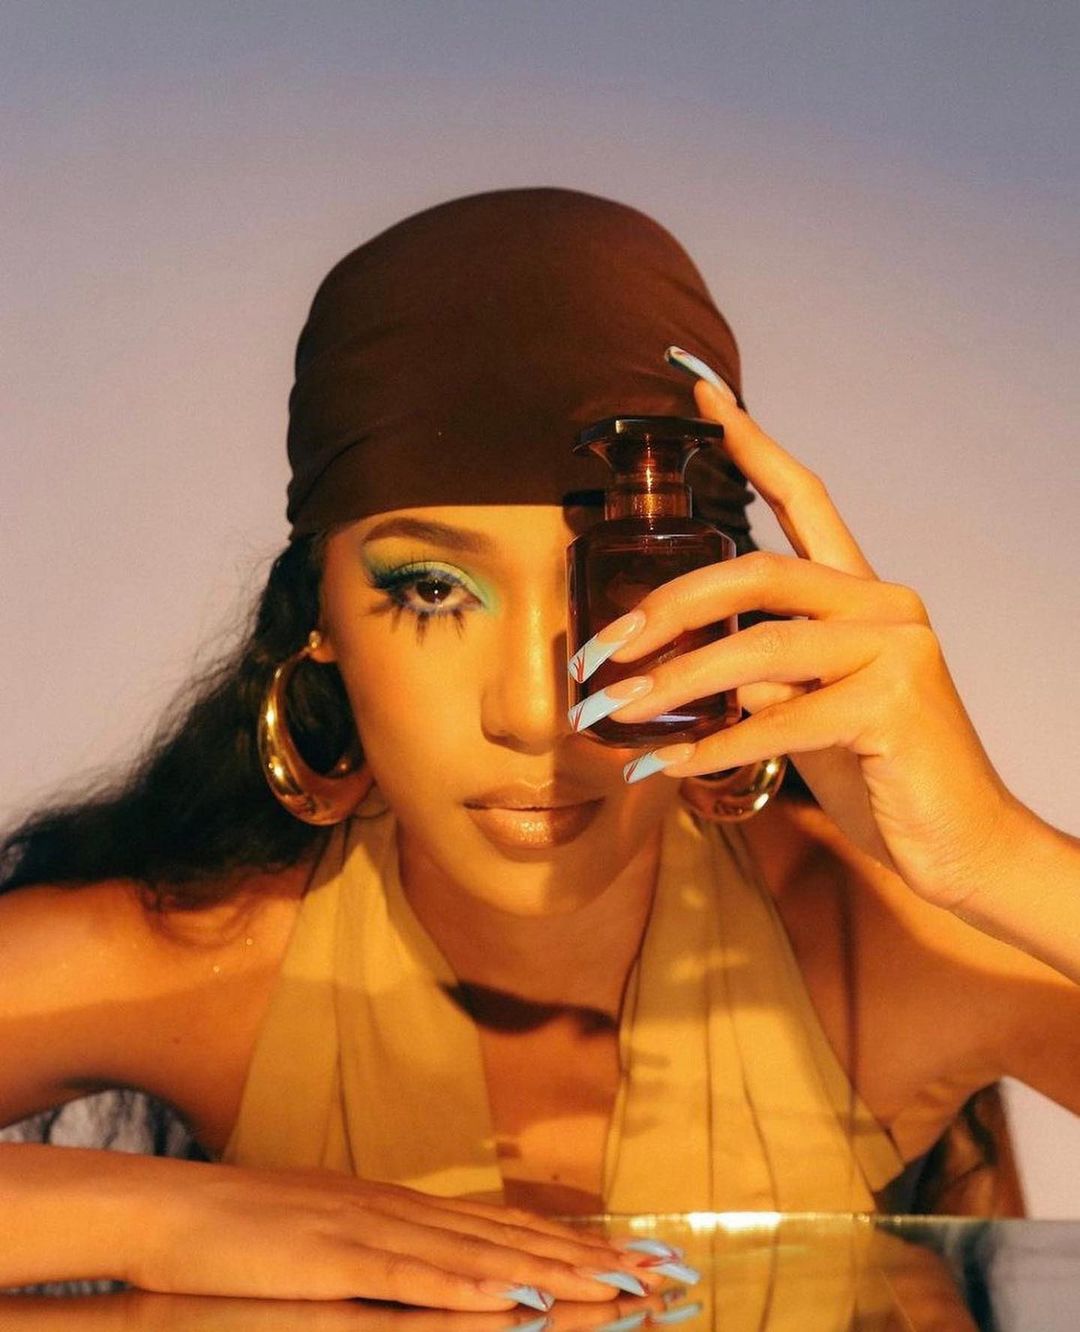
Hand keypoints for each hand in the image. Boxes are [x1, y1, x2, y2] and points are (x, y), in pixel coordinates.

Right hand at [128, 1157, 663, 1309]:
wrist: (181, 1208)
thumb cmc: (251, 1232)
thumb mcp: (333, 1241)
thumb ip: (391, 1254)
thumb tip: (446, 1268)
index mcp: (406, 1211)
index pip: (508, 1227)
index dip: (576, 1243)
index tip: (636, 1255)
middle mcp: (405, 1213)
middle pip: (515, 1236)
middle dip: (595, 1258)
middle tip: (665, 1270)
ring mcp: (375, 1232)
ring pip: (485, 1255)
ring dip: (558, 1271)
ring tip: (623, 1285)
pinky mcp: (340, 1259)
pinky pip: (418, 1278)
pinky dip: (474, 1286)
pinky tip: (520, 1296)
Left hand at [601, 377, 1026, 909]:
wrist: (963, 843)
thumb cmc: (880, 774)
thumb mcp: (809, 712)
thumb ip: (763, 674)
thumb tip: (687, 666)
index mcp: (863, 593)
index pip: (805, 499)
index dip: (754, 443)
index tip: (702, 393)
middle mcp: (884, 603)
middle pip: (757, 573)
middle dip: (666, 608)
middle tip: (598, 652)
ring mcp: (895, 649)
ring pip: (758, 650)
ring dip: (671, 684)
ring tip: (610, 714)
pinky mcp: (894, 706)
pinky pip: (780, 719)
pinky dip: (713, 743)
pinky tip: (663, 765)